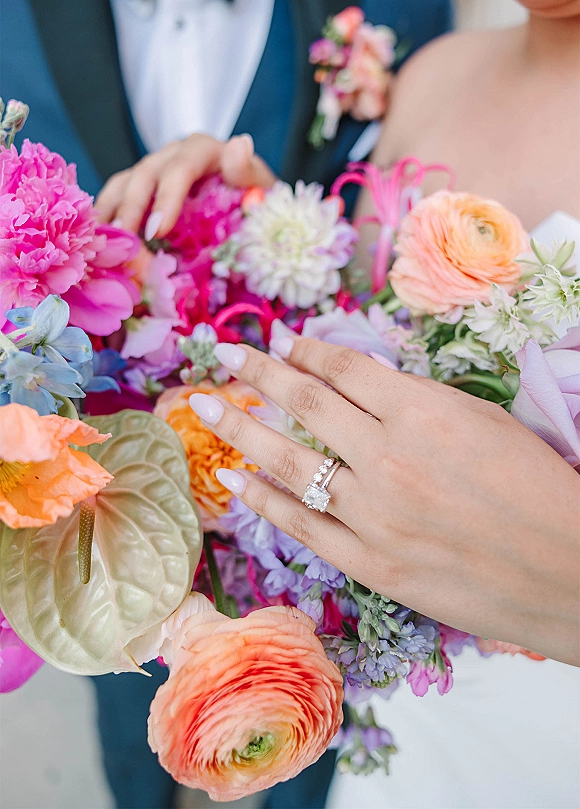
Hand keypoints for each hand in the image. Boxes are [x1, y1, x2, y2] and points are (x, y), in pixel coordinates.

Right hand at [94, 133, 274, 238]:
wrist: (247, 204)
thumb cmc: (254, 200)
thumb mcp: (261, 188)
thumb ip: (249, 173)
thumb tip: (238, 146)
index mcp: (203, 150)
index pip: (181, 167)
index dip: (166, 198)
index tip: (157, 231)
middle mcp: (173, 154)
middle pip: (145, 174)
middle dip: (133, 210)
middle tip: (128, 244)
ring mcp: (153, 170)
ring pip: (122, 184)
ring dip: (111, 214)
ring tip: (105, 245)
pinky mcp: (139, 189)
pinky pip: (114, 198)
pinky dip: (105, 219)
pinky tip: (98, 243)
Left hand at [189, 337, 579, 665]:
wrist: (567, 569)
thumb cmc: (537, 486)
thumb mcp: (481, 419)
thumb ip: (414, 401)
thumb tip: (356, 385)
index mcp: (422, 411)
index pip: (343, 369)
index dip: (306, 351)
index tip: (282, 342)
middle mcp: (388, 457)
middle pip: (305, 404)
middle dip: (258, 373)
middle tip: (224, 354)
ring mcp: (373, 514)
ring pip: (289, 462)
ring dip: (241, 428)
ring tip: (204, 405)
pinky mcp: (371, 564)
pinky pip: (302, 525)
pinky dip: (263, 500)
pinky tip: (235, 479)